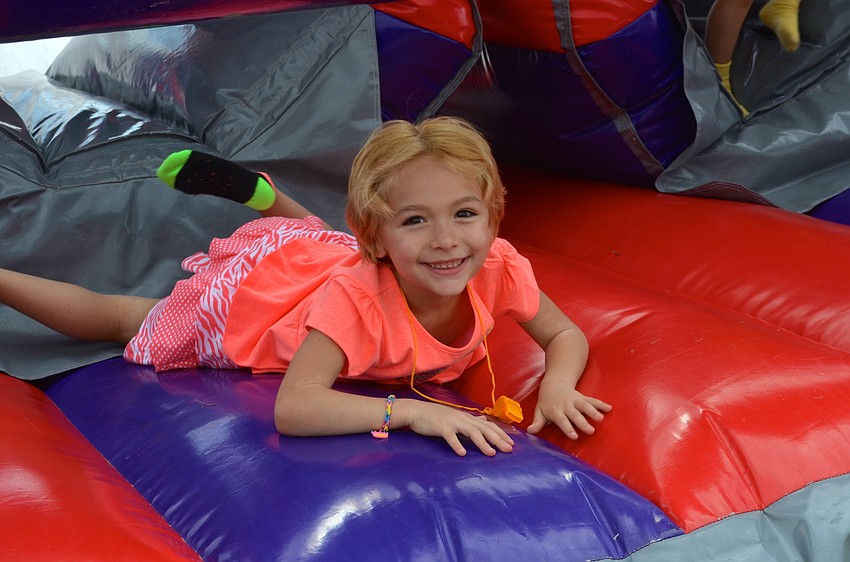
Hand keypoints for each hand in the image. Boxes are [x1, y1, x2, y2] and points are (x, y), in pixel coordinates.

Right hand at [400, 399, 514, 456]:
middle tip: (509, 450)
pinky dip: (457, 445)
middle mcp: (463, 419)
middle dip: (498, 439)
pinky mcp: (441, 427)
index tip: (511, 444)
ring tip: (491, 453)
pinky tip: (462, 454)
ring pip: (471, 432)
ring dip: (482, 443)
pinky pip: (450, 437)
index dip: (500, 434)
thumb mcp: (456, 417)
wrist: (417, 411)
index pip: (488, 426)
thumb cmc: (436, 416)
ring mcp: (452, 422)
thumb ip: (471, 420)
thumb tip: (484, 420)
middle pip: (484, 429)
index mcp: (467, 418)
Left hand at [526, 385, 610, 438]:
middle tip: (590, 431)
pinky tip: (609, 408)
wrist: (554, 383)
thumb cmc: (546, 401)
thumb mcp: (540, 411)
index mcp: (556, 411)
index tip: (574, 436)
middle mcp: (567, 405)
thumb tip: (530, 431)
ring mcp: (576, 400)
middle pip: (575, 415)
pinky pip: (593, 400)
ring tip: (601, 419)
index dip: (568, 428)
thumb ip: (537, 422)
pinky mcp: (583, 397)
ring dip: (593, 411)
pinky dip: (601, 404)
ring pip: (585, 406)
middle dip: (583, 422)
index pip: (562, 421)